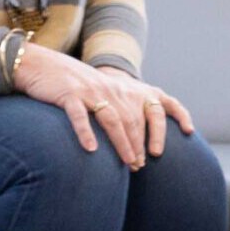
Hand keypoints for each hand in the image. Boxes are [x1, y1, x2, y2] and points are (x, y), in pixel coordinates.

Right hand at [12, 43, 195, 167]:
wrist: (40, 65)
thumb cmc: (76, 85)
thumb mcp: (105, 92)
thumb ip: (124, 108)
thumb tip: (141, 138)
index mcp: (126, 89)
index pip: (160, 102)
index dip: (177, 115)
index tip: (189, 131)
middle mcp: (114, 89)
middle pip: (136, 119)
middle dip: (142, 144)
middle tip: (141, 165)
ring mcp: (92, 92)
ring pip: (114, 119)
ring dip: (123, 143)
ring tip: (129, 162)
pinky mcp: (69, 95)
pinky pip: (80, 116)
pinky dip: (86, 132)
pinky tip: (91, 150)